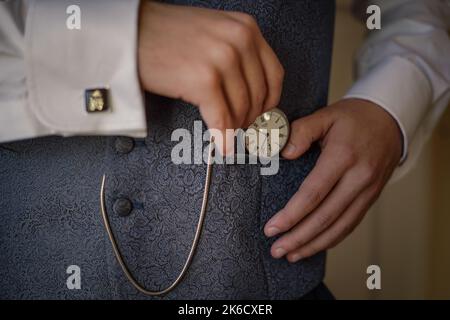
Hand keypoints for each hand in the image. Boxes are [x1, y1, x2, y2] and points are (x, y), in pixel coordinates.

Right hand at [138, 2, 283, 152]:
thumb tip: (251, 94)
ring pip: (242, 109)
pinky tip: (221, 145)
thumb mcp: (214, 33)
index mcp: (246, 28)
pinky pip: (221, 117)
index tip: (261, 116)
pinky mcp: (203, 80)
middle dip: (250, 119)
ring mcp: (222, 59)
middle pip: (259, 95)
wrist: (130, 34)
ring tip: (226, 135)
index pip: (274, 74)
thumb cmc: (166, 35)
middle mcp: (239, 40)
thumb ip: (237, 56)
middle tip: (239, 130)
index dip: (269, 102)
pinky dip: (223, 136)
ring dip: (235, 129)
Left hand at [264, 99, 402, 261]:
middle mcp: (358, 178)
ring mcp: (368, 191)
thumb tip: (284, 153)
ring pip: (339, 227)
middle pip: (325, 217)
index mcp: (343, 156)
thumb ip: (301, 131)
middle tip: (277, 250)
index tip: (271, 228)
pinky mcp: (371, 197)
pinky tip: (315, 246)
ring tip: (291, 255)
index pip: (313, 193)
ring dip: (314, 244)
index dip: (291, 215)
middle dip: (298, 238)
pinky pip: (351, 224)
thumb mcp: (325, 115)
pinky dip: (332, 239)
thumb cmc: (353, 118)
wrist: (390, 120)